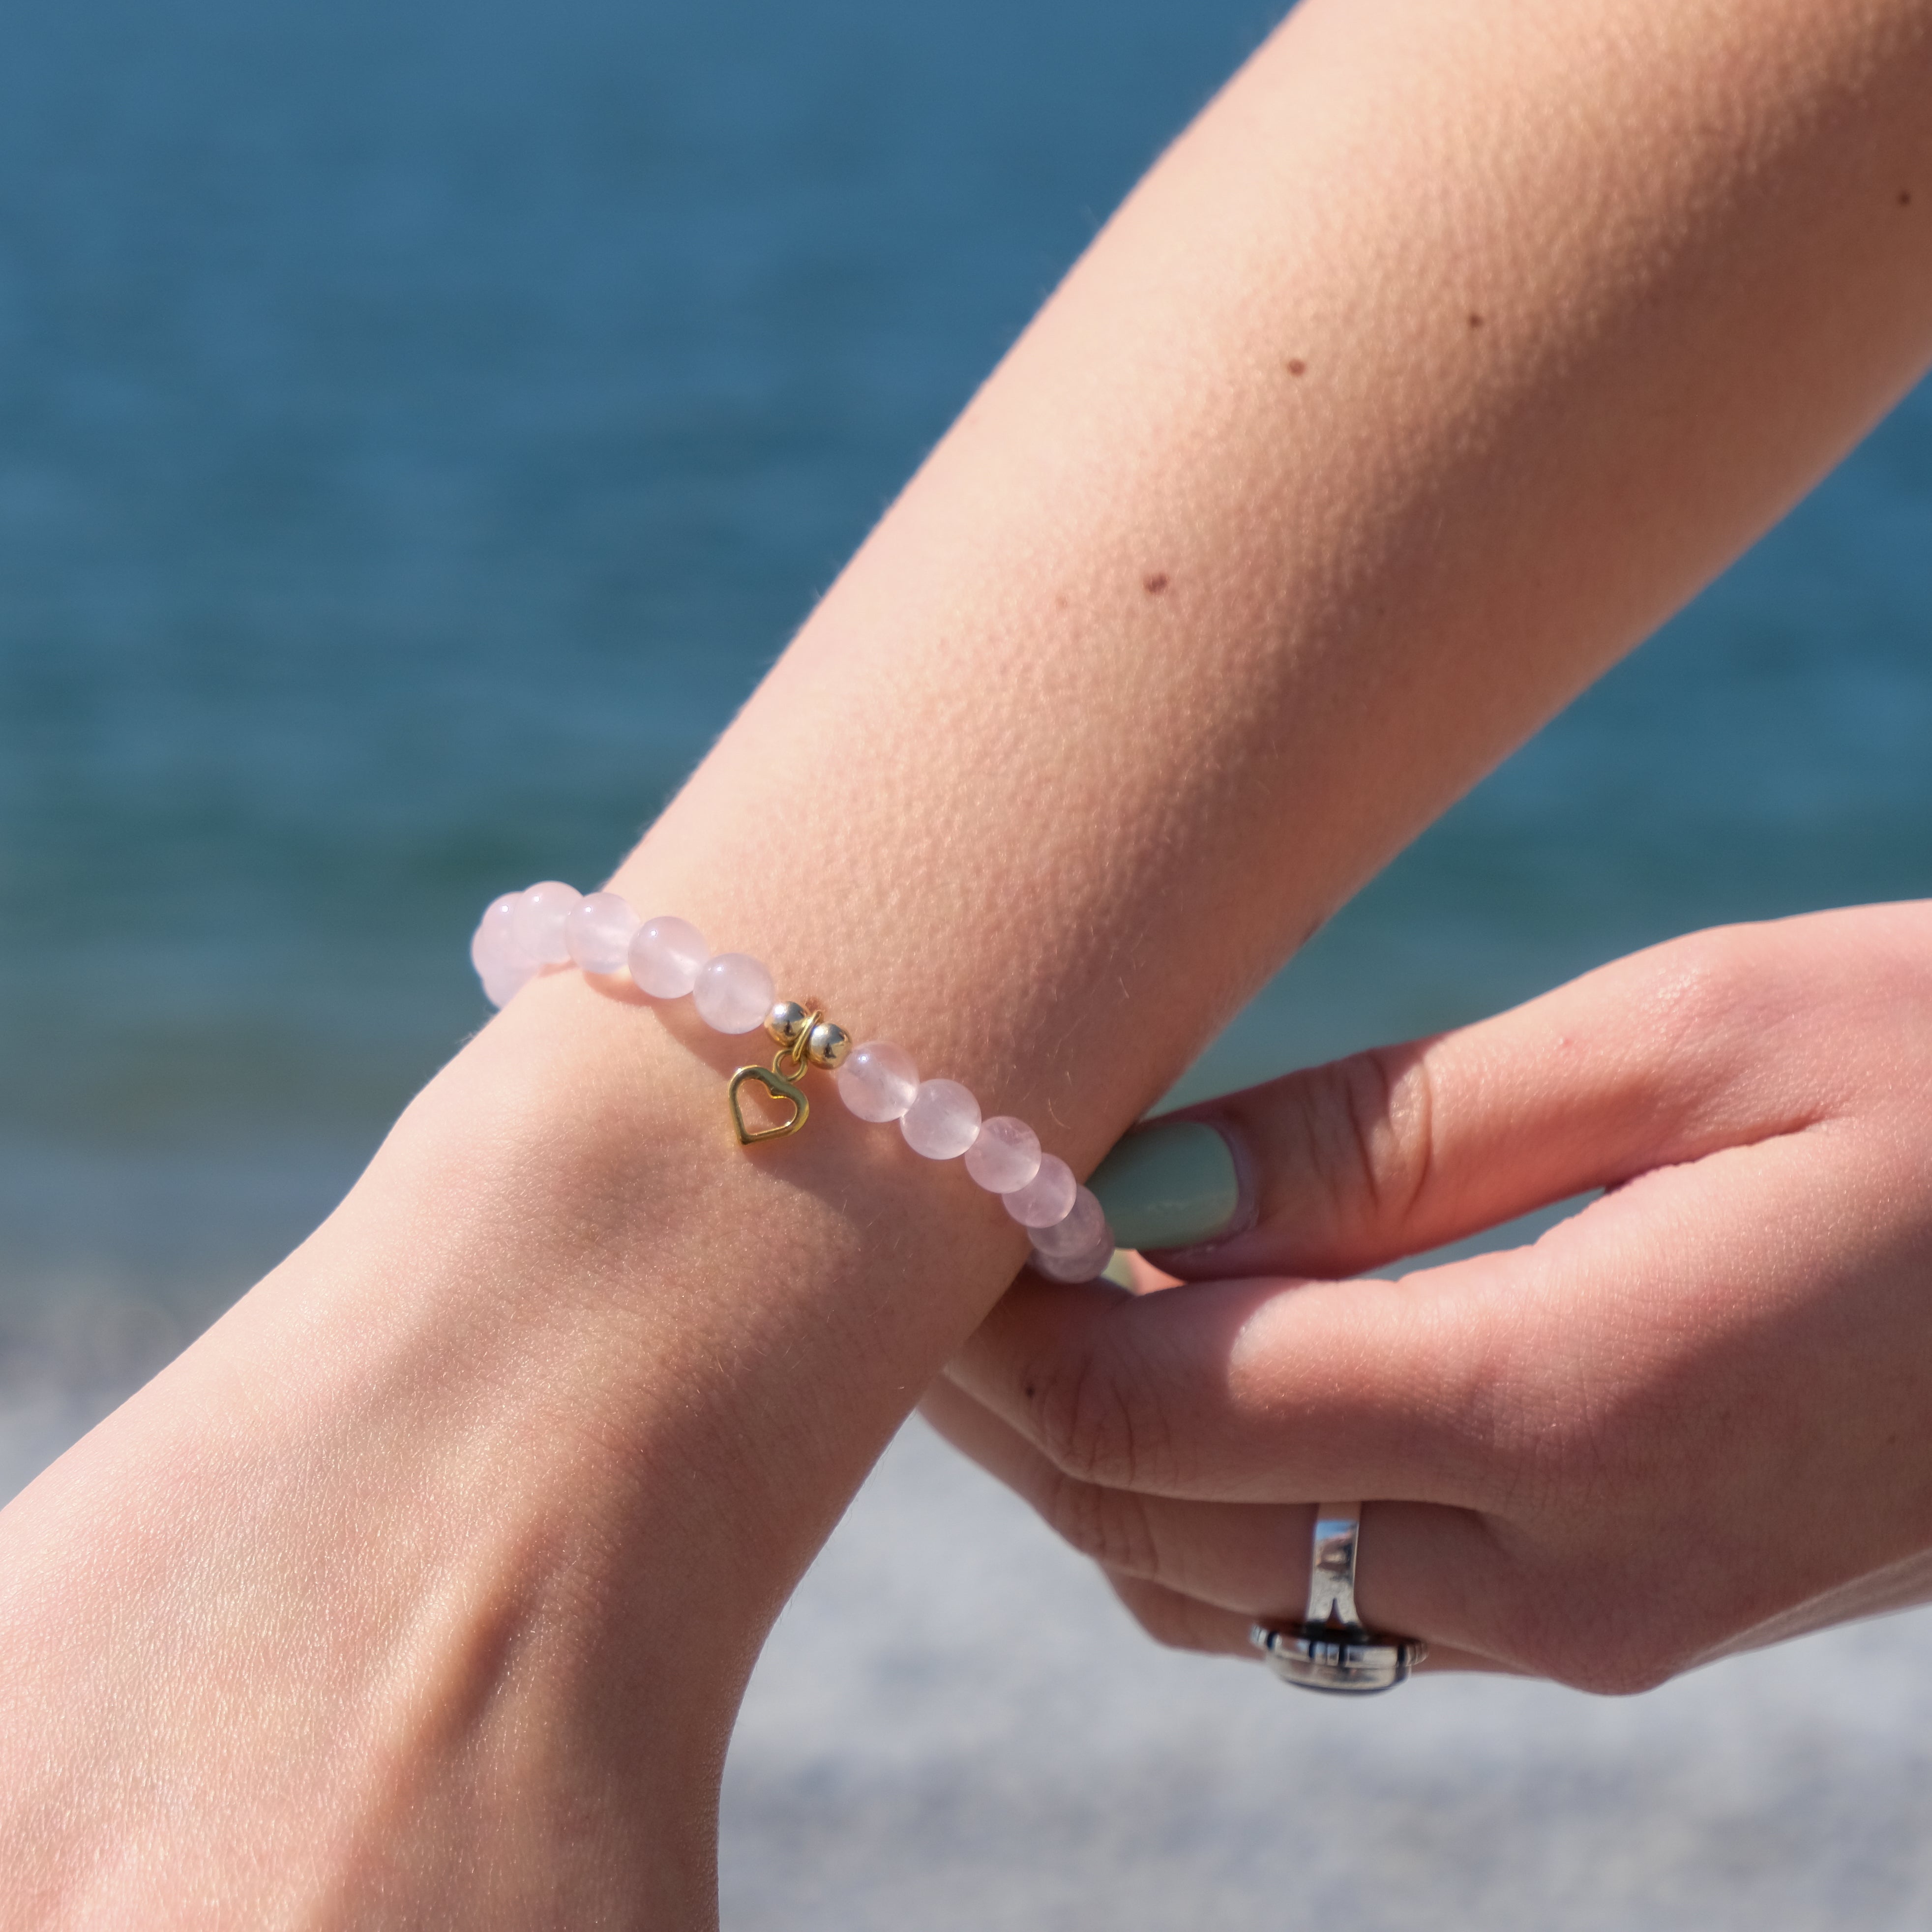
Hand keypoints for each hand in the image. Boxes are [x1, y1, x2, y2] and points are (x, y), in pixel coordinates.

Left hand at [926, 903, 1931, 1690]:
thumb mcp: (1682, 1040)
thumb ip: (1386, 1139)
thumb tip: (1137, 1186)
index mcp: (1575, 1407)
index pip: (1156, 1413)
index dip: (999, 1323)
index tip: (925, 1199)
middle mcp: (1568, 1577)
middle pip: (1162, 1523)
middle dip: (1011, 1399)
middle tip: (932, 1235)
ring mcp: (1595, 1629)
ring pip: (1234, 1585)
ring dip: (1107, 1452)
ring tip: (1040, 1279)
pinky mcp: (1619, 1619)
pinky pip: (1340, 1592)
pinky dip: (1225, 1490)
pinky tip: (1201, 1348)